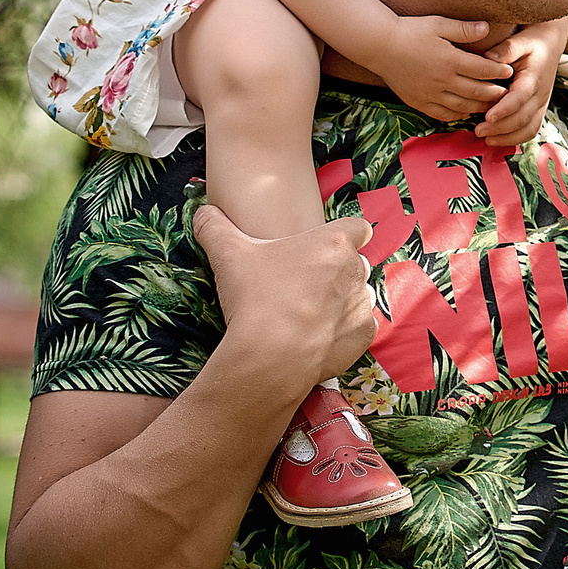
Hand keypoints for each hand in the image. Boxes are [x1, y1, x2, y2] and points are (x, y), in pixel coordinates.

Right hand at [196, 203, 378, 392]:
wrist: (269, 357)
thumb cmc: (254, 300)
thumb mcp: (229, 256)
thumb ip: (216, 228)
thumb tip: (204, 211)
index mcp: (333, 244)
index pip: (357, 228)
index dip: (344, 236)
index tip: (324, 247)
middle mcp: (356, 270)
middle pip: (353, 263)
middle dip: (334, 271)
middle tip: (301, 284)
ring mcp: (362, 304)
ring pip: (356, 295)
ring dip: (339, 300)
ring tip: (305, 313)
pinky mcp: (363, 335)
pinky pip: (358, 327)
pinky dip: (343, 331)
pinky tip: (316, 335)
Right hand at [367, 14, 512, 122]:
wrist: (379, 45)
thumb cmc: (410, 31)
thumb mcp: (439, 24)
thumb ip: (464, 29)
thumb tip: (488, 28)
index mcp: (450, 60)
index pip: (483, 70)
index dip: (499, 72)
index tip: (509, 72)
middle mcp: (441, 80)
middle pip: (476, 91)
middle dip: (494, 93)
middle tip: (508, 93)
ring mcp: (429, 94)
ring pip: (462, 106)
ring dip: (479, 107)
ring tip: (492, 105)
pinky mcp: (418, 101)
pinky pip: (442, 114)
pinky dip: (457, 115)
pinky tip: (465, 112)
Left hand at [474, 23, 562, 150]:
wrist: (551, 43)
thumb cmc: (533, 40)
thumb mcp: (522, 39)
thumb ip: (507, 49)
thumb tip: (489, 58)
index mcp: (534, 77)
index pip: (521, 97)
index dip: (505, 109)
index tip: (488, 117)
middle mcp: (540, 94)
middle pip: (523, 118)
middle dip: (500, 128)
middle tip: (478, 130)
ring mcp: (541, 104)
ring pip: (528, 129)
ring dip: (507, 138)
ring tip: (486, 139)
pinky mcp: (538, 109)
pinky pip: (530, 130)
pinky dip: (514, 139)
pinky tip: (496, 139)